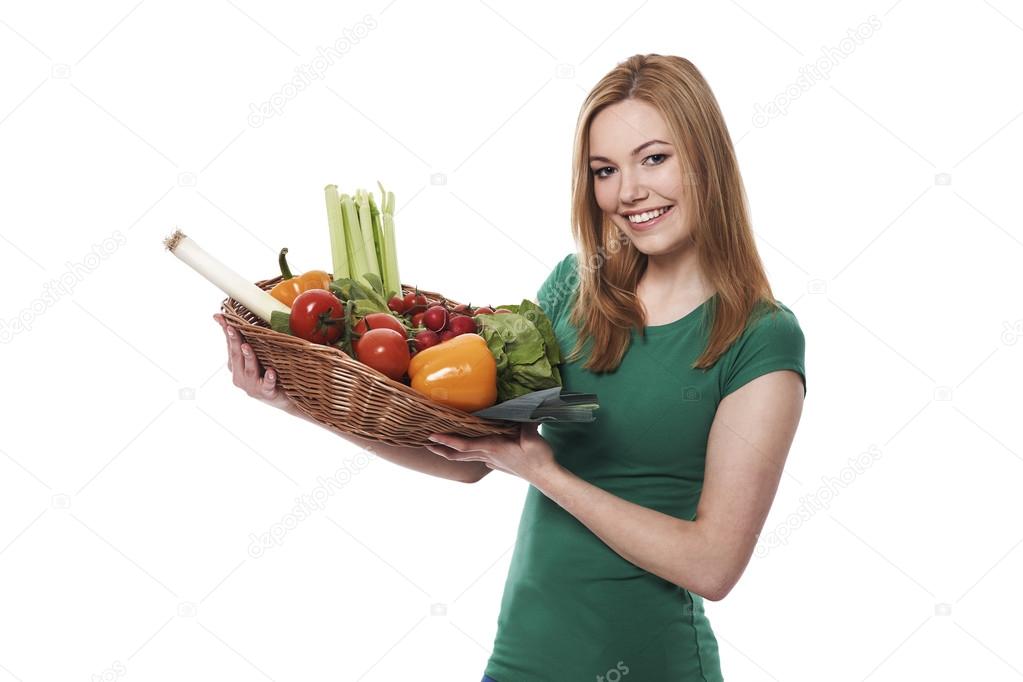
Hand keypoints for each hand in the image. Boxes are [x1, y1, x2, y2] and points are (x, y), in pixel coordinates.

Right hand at [214, 313, 292, 411]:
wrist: (282, 399)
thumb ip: (247, 342)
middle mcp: (240, 376)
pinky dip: (268, 379)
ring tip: (246, 346)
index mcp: (235, 366)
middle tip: (231, 328)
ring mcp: (252, 386)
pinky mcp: (266, 393)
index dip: (226, 331)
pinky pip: (267, 385)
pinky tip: (271, 372)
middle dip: (234, 341)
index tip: (221, 318)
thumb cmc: (265, 374)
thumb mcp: (255, 358)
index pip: (229, 346)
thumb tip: (239, 322)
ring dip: (248, 357)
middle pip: (236, 356)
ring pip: (249, 370)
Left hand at [424, 423, 557, 482]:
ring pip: (466, 457)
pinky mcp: (498, 463)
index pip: (464, 445)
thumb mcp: (532, 436)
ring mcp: (492, 461)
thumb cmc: (538, 458)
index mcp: (493, 447)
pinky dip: (466, 453)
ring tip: (438, 447)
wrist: (546, 477)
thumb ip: (524, 421)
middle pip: (459, 454)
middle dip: (442, 449)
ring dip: (451, 452)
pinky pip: (477, 457)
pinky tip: (467, 450)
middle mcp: (488, 455)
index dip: (447, 441)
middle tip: (426, 444)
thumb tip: (523, 406)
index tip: (432, 437)